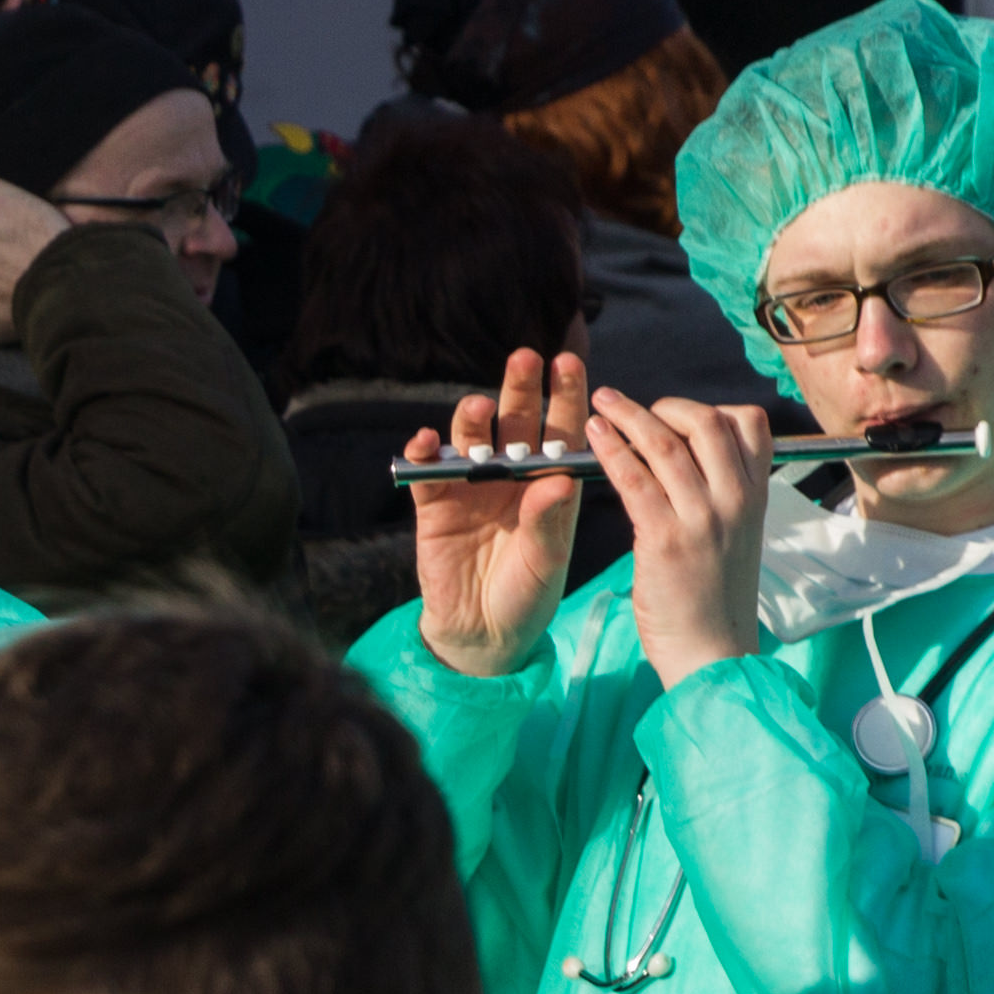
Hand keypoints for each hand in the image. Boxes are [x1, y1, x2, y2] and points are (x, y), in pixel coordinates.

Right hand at [410, 348, 591, 677]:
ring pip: (471, 438)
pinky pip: (427, 470)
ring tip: (479, 408)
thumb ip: (549, 521)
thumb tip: (557, 478)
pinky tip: (427, 442)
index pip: (561, 430)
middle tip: (526, 358)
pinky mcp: (434, 503)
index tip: (569, 363)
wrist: (482, 635)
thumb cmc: (528, 596)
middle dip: (520, 388)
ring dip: (472, 419)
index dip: (564, 396)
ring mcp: (471, 486)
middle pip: (515, 421)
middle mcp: (511, 476)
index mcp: (549, 483)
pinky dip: (424, 453)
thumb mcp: (547, 562)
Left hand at [586, 387, 770, 691]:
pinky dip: (611, 448)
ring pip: (664, 444)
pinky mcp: (665, 539)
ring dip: (626, 416)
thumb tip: (685, 451)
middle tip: (627, 405)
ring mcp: (702, 518)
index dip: (709, 408)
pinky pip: (634, 478)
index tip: (675, 417)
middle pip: (705, 421)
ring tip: (600, 404)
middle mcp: (735, 500)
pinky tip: (594, 435)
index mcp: (756, 495)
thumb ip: (722, 492)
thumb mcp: (738, 535)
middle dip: (662, 405)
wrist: (711, 654)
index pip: (749, 423)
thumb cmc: (714, 598)